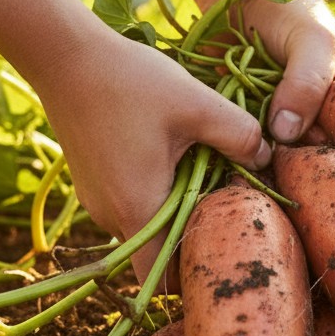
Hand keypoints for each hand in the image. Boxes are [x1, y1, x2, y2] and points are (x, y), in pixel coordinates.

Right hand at [37, 0, 334, 288]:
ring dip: (175, 211)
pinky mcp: (93, 182)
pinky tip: (176, 159)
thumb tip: (268, 158)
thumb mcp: (199, 105)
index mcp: (138, 209)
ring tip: (205, 177)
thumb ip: (240, 136)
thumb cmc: (132, 81)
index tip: (225, 248)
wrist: (66, 56)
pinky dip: (155, 194)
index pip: (162, 279)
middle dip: (193, 237)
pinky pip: (130, 204)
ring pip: (145, 227)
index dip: (193, 275)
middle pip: (157, 253)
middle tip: (227, 207)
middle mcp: (111, 216)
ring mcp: (97, 200)